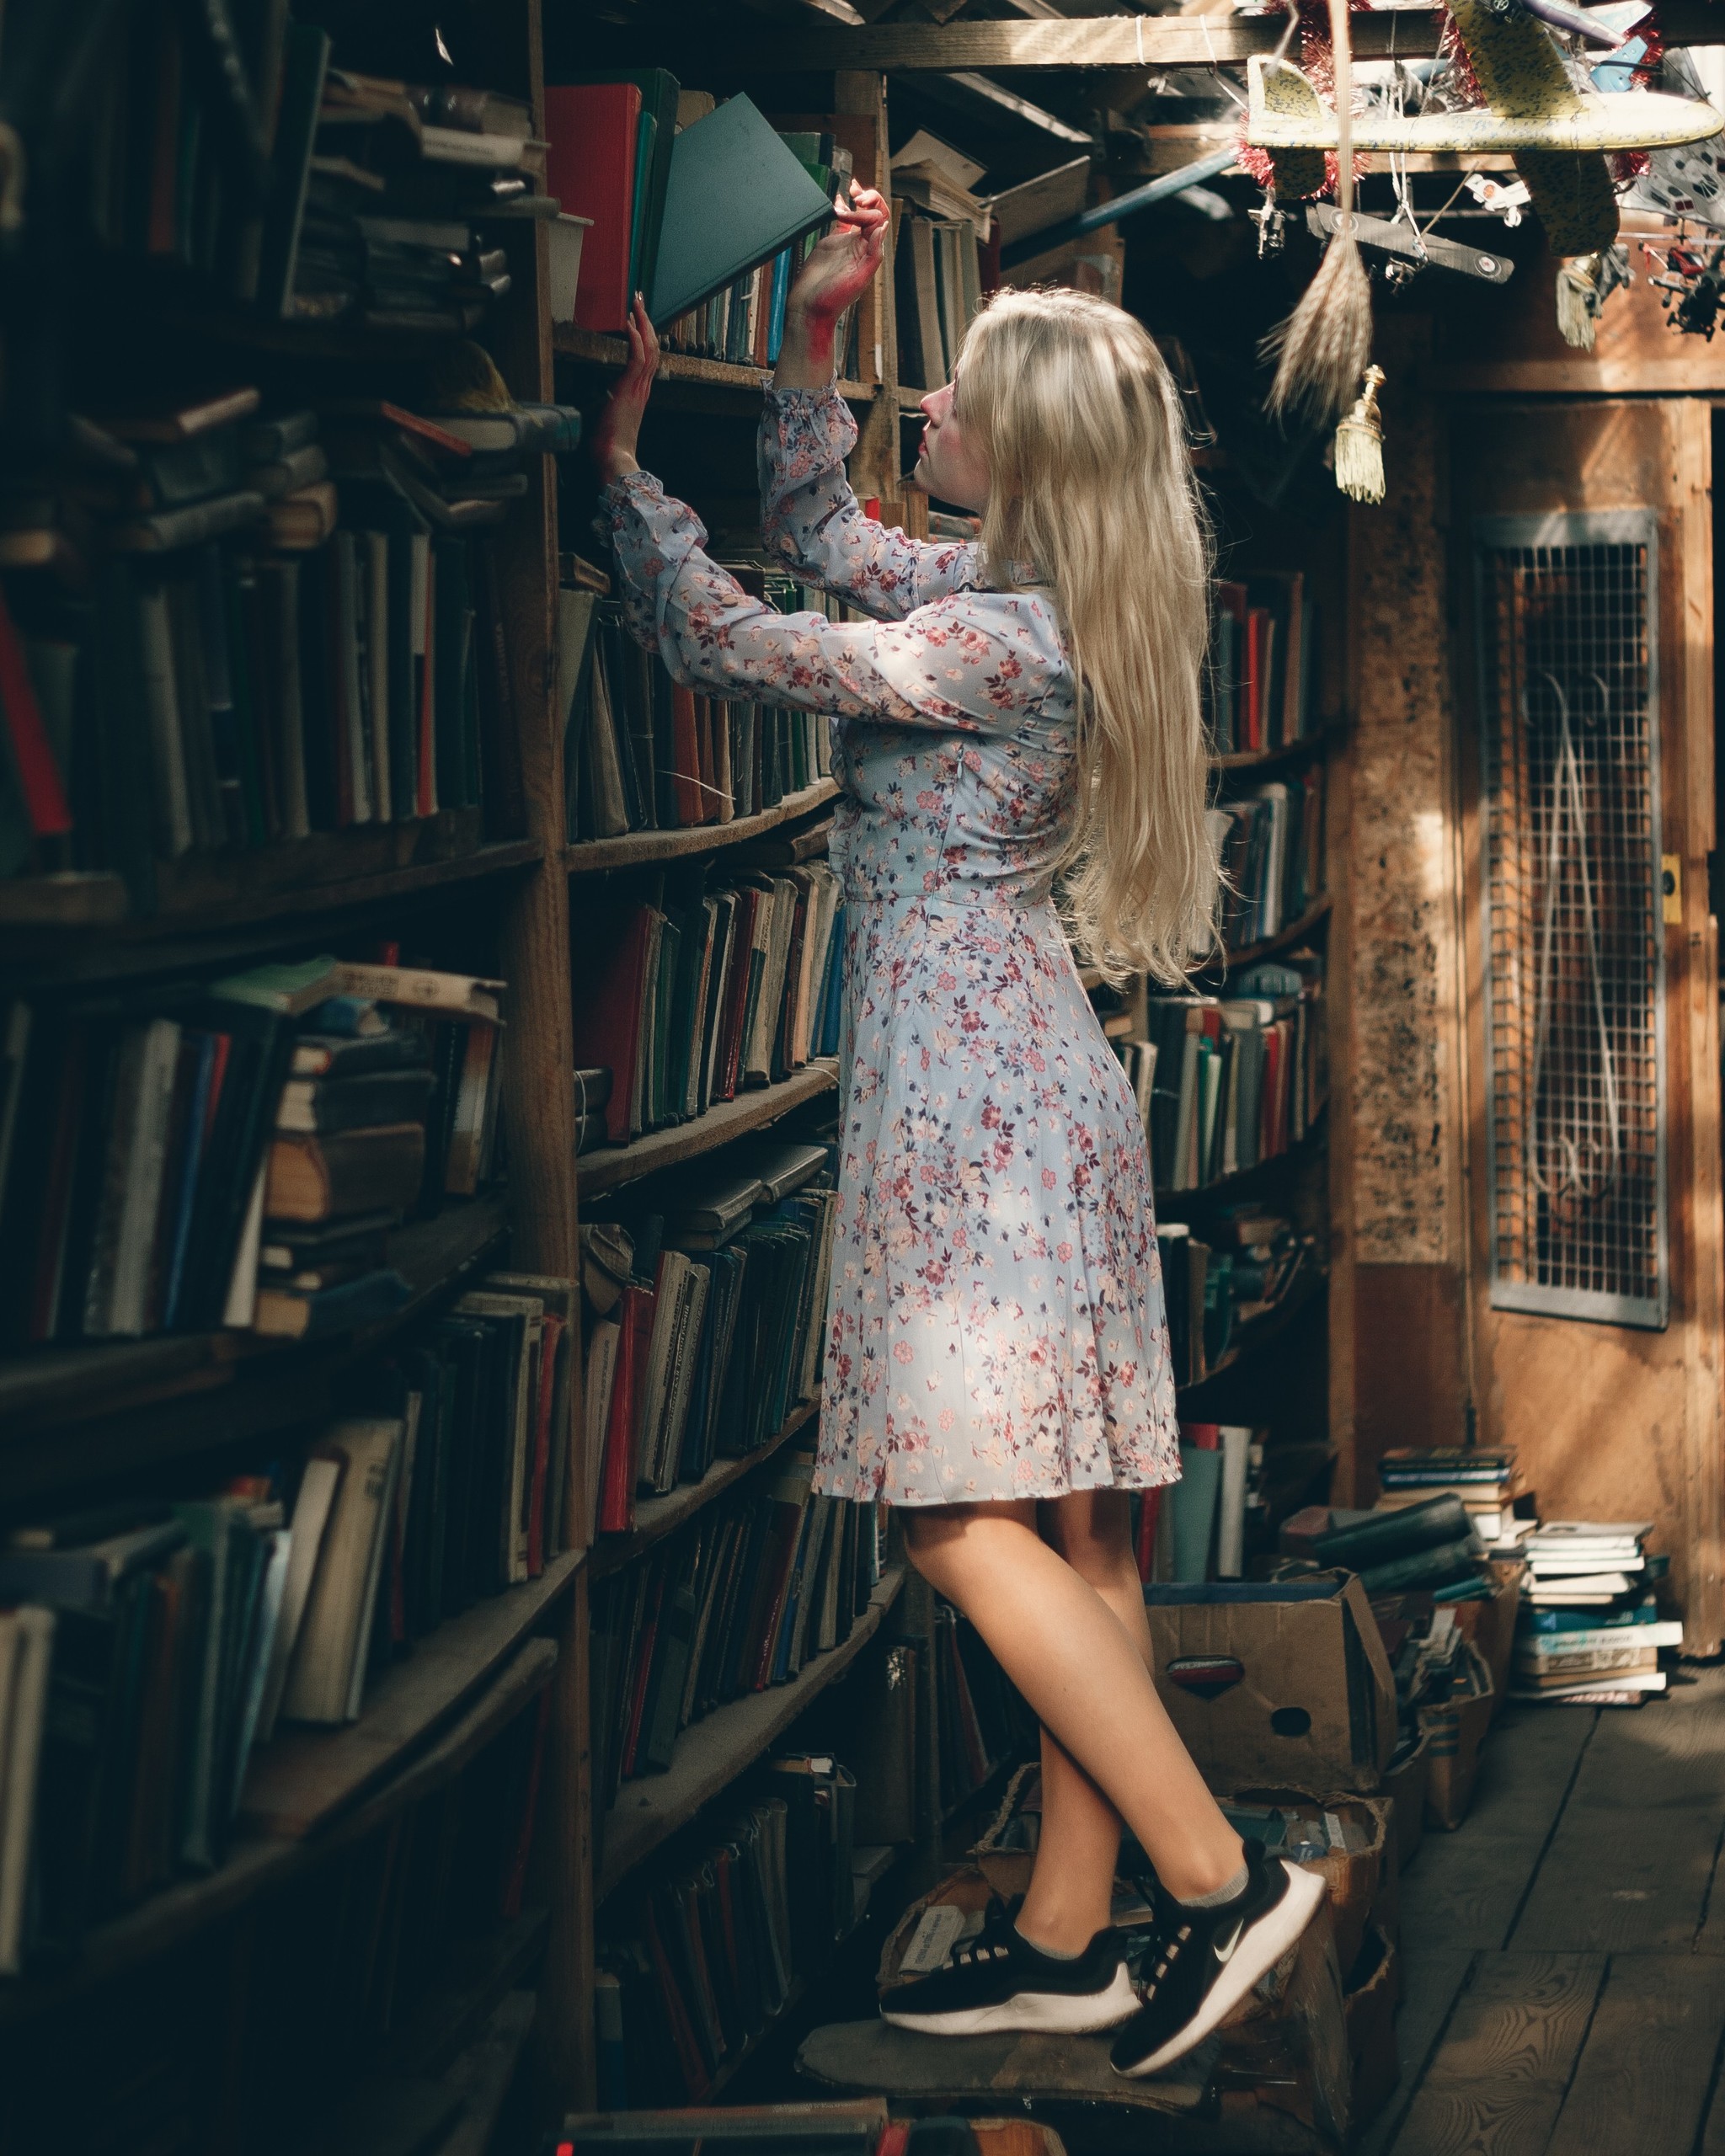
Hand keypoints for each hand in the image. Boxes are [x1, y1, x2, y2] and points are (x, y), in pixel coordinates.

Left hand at [592, 293, 657, 483]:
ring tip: (636, 304)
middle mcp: (643, 387)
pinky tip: (629, 323)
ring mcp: (639, 388)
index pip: (648, 356)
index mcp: (640, 392)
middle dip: (646, 320)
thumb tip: (600, 395)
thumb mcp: (609, 415)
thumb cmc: (608, 443)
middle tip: (639, 299)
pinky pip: (637, 358)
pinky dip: (635, 339)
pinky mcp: (630, 389)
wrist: (613, 458)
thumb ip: (608, 401)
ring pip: (649, 348)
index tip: (637, 316)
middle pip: (653, 346)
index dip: (645, 334)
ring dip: (642, 323)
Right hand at [786, 186, 889, 328]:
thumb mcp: (858, 279)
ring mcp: (846, 244)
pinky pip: (841, 222)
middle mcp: (861, 247)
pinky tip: (839, 199)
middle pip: (872, 214)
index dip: (870, 208)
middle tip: (854, 191)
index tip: (854, 206)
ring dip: (856, 199)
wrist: (809, 309)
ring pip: (858, 215)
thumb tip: (881, 227)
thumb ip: (873, 255)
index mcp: (871, 253)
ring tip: (850, 188)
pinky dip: (841, 207)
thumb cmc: (832, 300)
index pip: (878, 221)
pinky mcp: (831, 244)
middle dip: (867, 198)